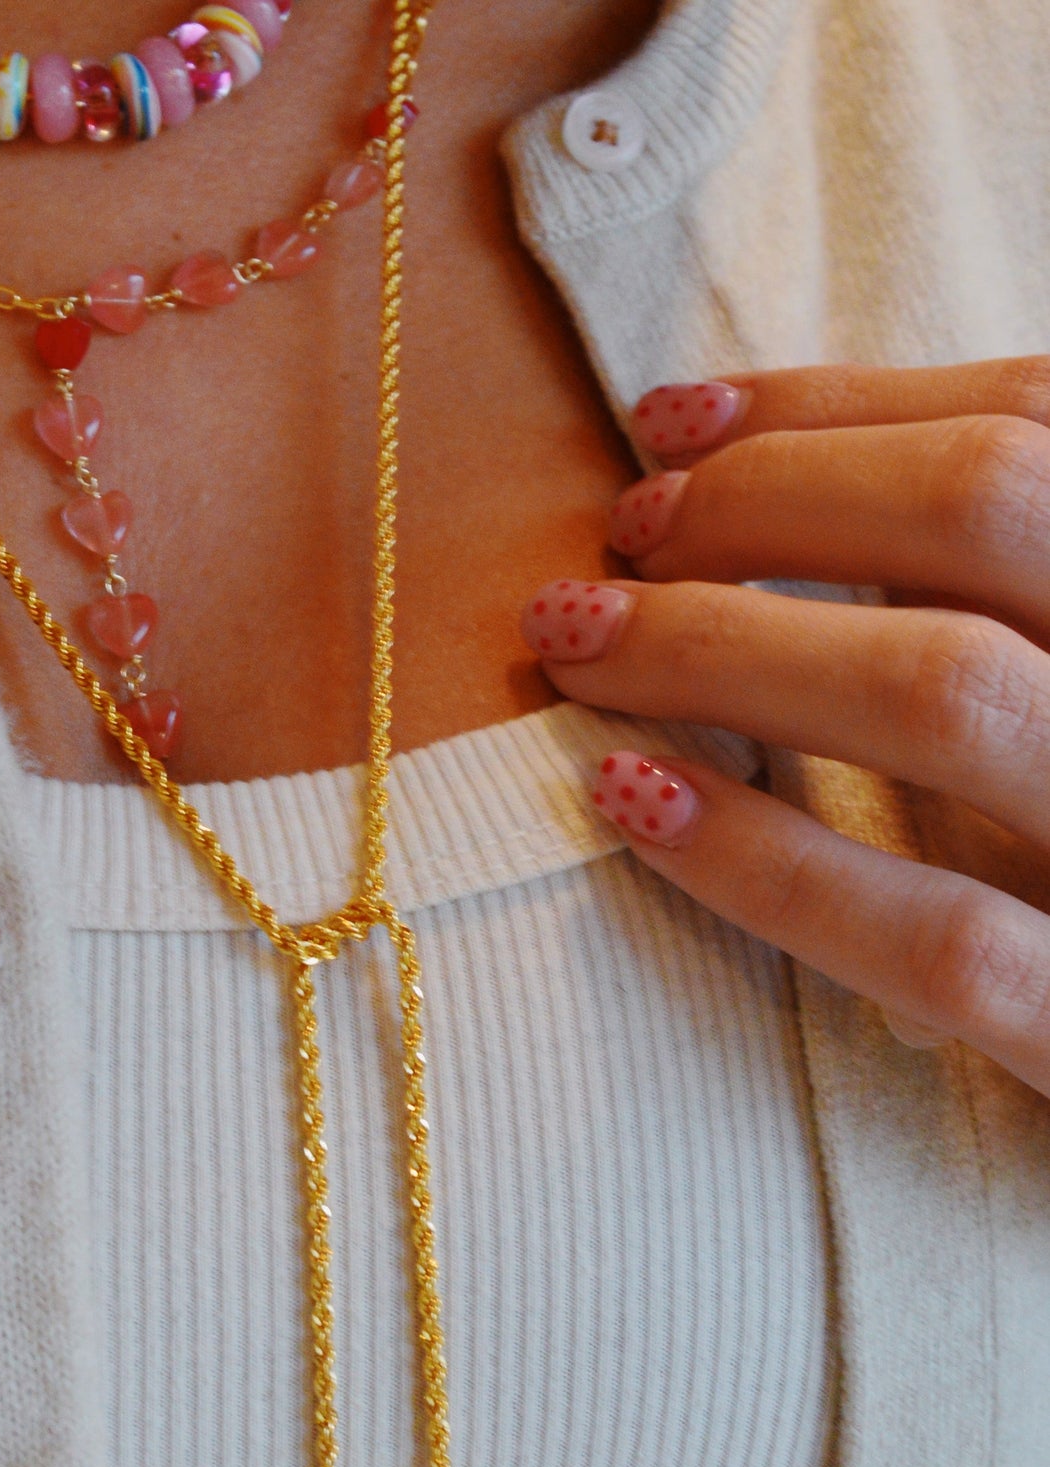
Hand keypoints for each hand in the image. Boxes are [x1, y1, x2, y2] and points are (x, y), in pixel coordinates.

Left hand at [518, 358, 1049, 1098]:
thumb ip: (1004, 603)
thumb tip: (795, 484)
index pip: (1035, 427)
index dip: (839, 406)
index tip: (670, 425)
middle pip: (988, 506)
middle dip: (772, 496)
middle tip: (621, 534)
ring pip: (945, 692)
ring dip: (729, 645)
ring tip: (581, 641)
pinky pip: (934, 941)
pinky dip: (769, 861)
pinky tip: (632, 799)